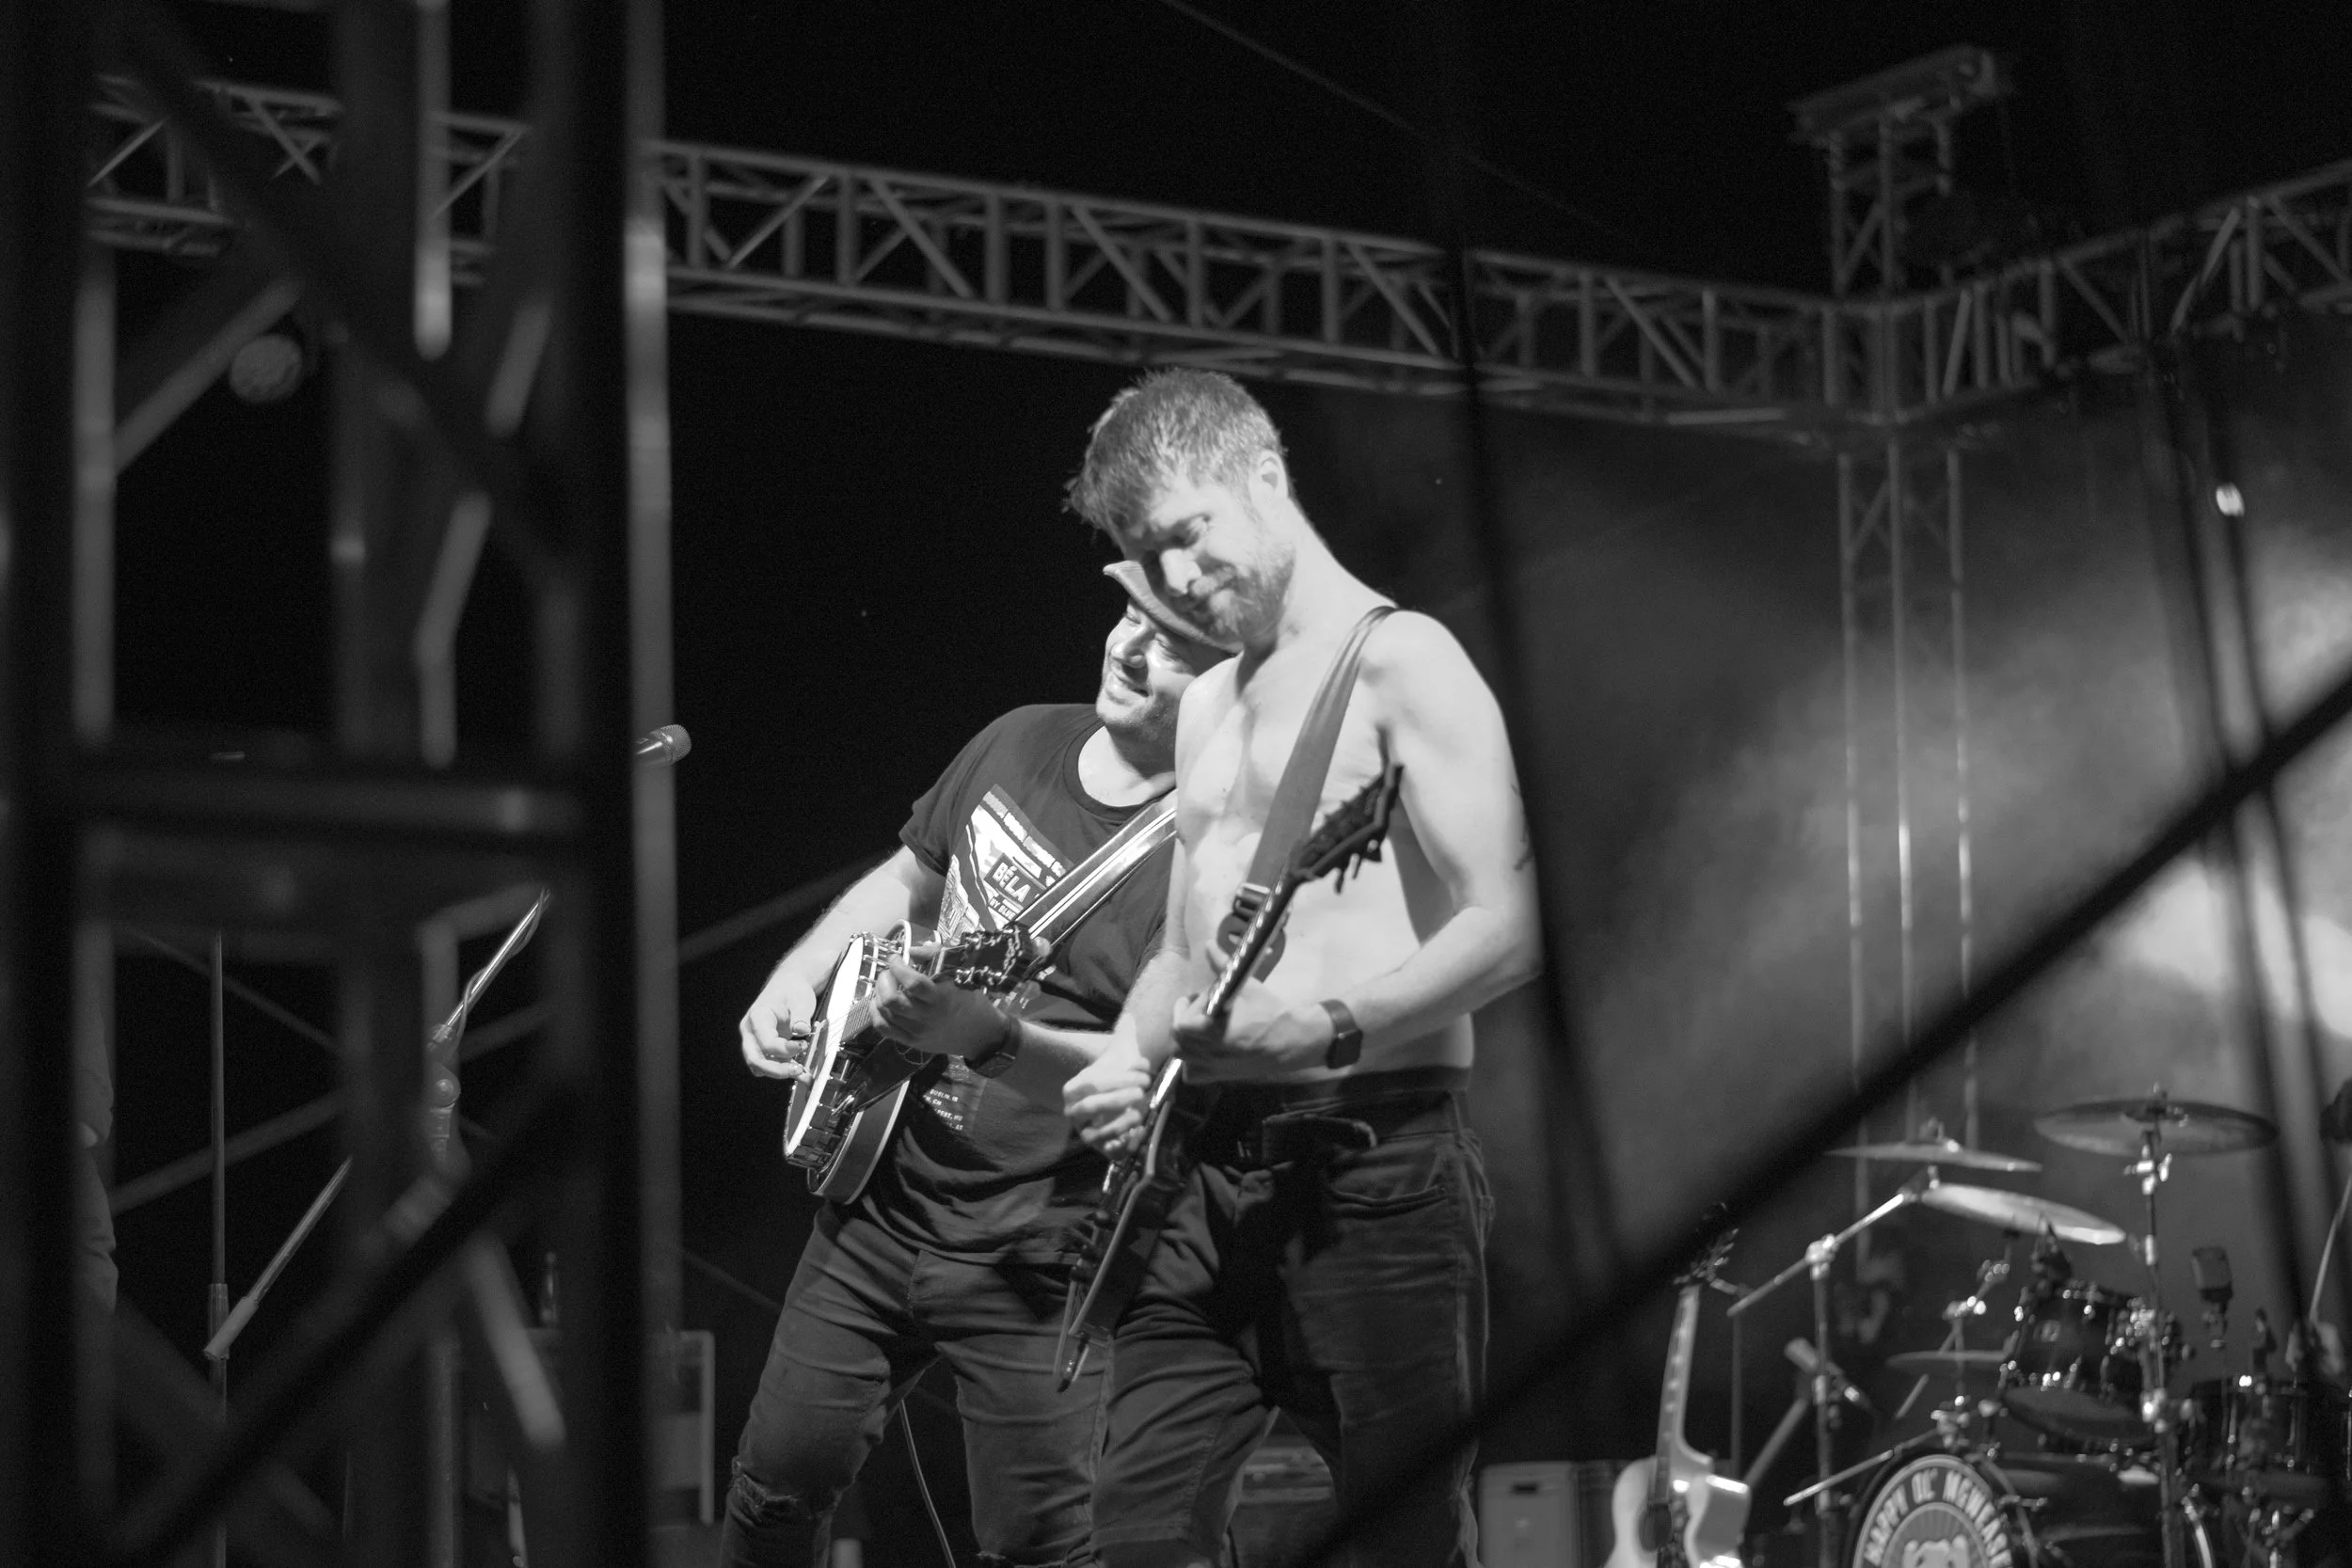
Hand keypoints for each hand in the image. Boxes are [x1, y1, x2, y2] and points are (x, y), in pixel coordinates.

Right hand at [740, 969, 818, 1080]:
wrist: (787, 987)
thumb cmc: (792, 992)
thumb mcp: (801, 999)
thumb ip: (801, 1015)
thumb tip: (802, 1030)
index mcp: (757, 1017)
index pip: (766, 1042)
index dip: (785, 1049)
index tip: (803, 1045)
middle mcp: (750, 1031)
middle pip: (755, 1059)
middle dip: (777, 1069)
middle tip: (799, 1070)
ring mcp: (754, 1041)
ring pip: (759, 1066)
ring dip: (778, 1072)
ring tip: (801, 1071)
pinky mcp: (762, 1048)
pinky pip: (766, 1065)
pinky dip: (780, 1070)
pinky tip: (797, 1069)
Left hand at [870, 960, 1011, 1057]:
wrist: (979, 1035)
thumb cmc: (970, 1001)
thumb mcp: (961, 975)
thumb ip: (937, 957)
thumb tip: (911, 950)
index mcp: (941, 998)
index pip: (912, 983)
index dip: (898, 967)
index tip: (895, 956)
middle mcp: (927, 1017)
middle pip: (892, 1000)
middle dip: (884, 979)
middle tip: (889, 971)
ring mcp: (917, 1032)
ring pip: (885, 1012)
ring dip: (879, 993)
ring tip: (886, 983)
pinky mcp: (911, 1042)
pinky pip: (883, 1028)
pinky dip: (875, 1012)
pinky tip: (879, 1001)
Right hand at [1064, 1040, 1153, 1155]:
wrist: (1119, 1099)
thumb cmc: (1118, 1075)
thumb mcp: (1120, 1054)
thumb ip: (1125, 1035)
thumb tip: (1130, 1018)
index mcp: (1073, 1089)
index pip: (1092, 1083)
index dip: (1119, 1078)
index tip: (1144, 1071)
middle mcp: (1074, 1113)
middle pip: (1092, 1106)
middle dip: (1119, 1098)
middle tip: (1143, 1090)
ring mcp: (1086, 1132)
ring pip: (1096, 1134)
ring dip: (1120, 1123)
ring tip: (1140, 1112)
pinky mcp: (1102, 1148)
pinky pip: (1109, 1152)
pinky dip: (1125, 1146)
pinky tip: (1140, 1133)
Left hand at [1171, 978, 1330, 1080]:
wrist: (1291, 1040)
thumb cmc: (1269, 1011)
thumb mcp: (1245, 985)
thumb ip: (1222, 965)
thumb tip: (1209, 944)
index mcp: (1212, 1030)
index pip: (1180, 1023)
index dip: (1184, 1009)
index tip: (1192, 998)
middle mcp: (1209, 1052)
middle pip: (1178, 1038)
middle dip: (1185, 1021)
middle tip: (1199, 1010)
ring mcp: (1213, 1067)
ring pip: (1182, 1056)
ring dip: (1185, 1040)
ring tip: (1200, 1028)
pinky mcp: (1220, 1076)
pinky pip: (1192, 1075)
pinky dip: (1191, 1063)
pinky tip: (1204, 1050)